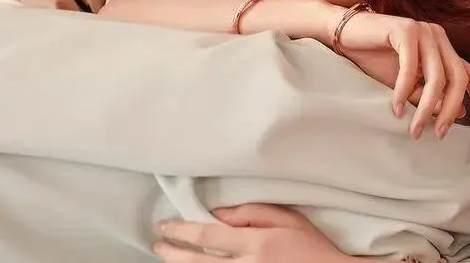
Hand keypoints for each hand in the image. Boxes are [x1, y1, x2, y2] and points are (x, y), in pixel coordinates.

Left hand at [153, 205, 348, 262]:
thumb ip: (252, 213)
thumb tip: (218, 213)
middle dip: (173, 253)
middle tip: (158, 245)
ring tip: (169, 257)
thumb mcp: (287, 218)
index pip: (208, 237)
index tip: (165, 226)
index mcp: (257, 245)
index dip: (182, 231)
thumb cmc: (311, 246)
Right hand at [328, 9, 469, 138]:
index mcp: (443, 48)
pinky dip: (404, 90)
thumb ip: (429, 94)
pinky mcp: (405, 29)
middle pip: (458, 77)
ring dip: (427, 106)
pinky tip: (397, 108)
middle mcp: (438, 36)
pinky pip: (411, 67)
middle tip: (438, 133)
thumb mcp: (407, 84)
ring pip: (437, 76)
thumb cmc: (375, 59)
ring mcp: (423, 30)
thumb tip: (459, 111)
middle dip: (450, 109)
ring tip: (415, 128)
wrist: (345, 36)